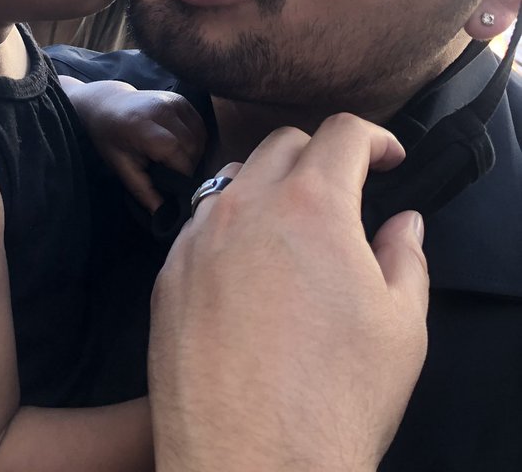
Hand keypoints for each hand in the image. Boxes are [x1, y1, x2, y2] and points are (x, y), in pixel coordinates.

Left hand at [62, 78, 204, 211]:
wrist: (108, 104)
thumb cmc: (110, 137)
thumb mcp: (120, 165)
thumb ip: (142, 190)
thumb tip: (162, 214)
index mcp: (142, 126)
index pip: (176, 152)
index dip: (182, 173)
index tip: (178, 188)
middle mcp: (162, 109)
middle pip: (191, 144)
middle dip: (189, 165)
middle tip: (176, 177)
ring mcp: (174, 101)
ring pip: (199, 135)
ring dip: (196, 153)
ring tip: (178, 163)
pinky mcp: (181, 99)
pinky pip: (200, 125)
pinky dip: (197, 140)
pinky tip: (183, 149)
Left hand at [149, 114, 428, 471]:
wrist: (250, 463)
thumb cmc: (334, 400)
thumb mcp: (401, 326)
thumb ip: (406, 257)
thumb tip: (402, 224)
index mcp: (312, 204)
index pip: (341, 134)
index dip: (374, 138)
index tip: (388, 158)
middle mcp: (247, 205)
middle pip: (284, 143)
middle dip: (321, 155)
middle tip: (345, 190)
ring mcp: (199, 236)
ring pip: (235, 178)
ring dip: (269, 186)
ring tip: (294, 228)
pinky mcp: (168, 273)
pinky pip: (200, 225)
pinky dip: (231, 228)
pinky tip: (249, 270)